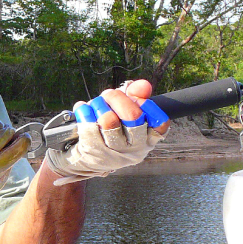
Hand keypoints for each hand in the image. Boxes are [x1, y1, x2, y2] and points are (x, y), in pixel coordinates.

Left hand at [44, 80, 170, 185]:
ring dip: (99, 103)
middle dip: (118, 98)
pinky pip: (88, 124)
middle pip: (133, 116)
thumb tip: (144, 85)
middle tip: (109, 95)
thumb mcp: (126, 114)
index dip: (147, 105)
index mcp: (147, 139)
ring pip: (109, 119)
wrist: (87, 159)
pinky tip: (83, 109)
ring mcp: (114, 151)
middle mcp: (134, 148)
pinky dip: (83, 110)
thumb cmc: (111, 132)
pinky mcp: (93, 151)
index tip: (136, 99)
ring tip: (96, 103)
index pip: (159, 122)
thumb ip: (136, 97)